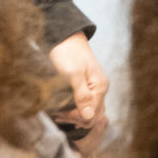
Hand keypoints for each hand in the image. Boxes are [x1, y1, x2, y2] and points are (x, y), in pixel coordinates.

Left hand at [49, 33, 110, 155]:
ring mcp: (95, 89)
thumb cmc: (68, 54)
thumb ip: (82, 95)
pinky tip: (63, 110)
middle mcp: (100, 90)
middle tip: (57, 115)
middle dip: (75, 118)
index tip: (59, 113)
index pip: (91, 115)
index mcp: (100, 87)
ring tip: (58, 114)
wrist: (66, 39)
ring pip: (89, 113)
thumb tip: (88, 117)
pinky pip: (85, 106)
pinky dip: (74, 111)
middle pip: (92, 116)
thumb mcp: (73, 74)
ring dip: (74, 116)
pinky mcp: (88, 88)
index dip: (75, 117)